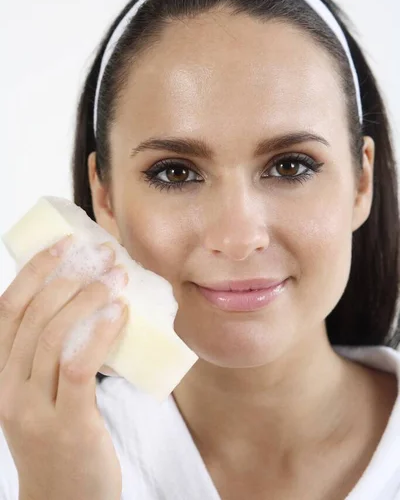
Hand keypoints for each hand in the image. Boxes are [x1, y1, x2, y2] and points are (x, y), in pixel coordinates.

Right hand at [0, 235, 128, 499]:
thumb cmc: (61, 439)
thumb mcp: (43, 394)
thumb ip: (53, 355)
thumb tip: (92, 304)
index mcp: (1, 375)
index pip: (8, 310)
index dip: (35, 271)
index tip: (64, 244)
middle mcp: (8, 388)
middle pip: (32, 316)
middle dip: (69, 277)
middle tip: (103, 256)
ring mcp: (33, 409)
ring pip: (53, 336)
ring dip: (87, 298)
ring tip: (117, 277)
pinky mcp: (67, 424)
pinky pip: (78, 366)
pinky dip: (99, 332)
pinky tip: (120, 312)